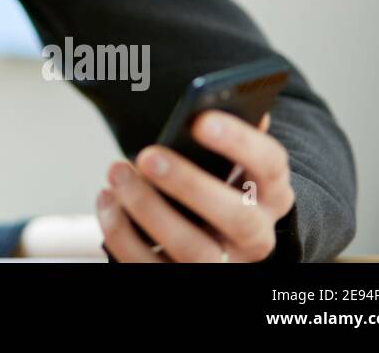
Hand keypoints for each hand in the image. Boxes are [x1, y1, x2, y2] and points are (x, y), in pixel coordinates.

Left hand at [96, 112, 295, 261]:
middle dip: (189, 184)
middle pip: (237, 217)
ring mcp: (222, 265)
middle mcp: (256, 236)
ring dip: (148, 209)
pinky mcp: (181, 279)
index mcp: (271, 194)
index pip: (271, 165)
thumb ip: (223, 137)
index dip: (240, 142)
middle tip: (147, 154)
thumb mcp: (226, 162)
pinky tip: (107, 199)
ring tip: (117, 172)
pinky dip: (121, 232)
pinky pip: (148, 265)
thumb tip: (222, 99)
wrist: (214, 239)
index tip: (200, 119)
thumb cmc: (213, 185)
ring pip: (193, 249)